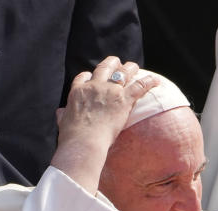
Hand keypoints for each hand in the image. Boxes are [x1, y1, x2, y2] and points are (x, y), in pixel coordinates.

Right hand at [51, 57, 158, 190]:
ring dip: (130, 68)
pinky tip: (156, 80)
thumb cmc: (72, 136)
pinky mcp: (123, 100)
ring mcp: (109, 91)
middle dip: (112, 64)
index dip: (89, 75)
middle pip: (104, 68)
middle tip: (117, 63)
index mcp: (78, 92)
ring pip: (123, 72)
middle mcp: (94, 87)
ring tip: (135, 67)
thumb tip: (60, 113)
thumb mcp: (63, 122)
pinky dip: (149, 82)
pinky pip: (139, 86)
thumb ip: (63, 115)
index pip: (83, 77)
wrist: (84, 141)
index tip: (92, 76)